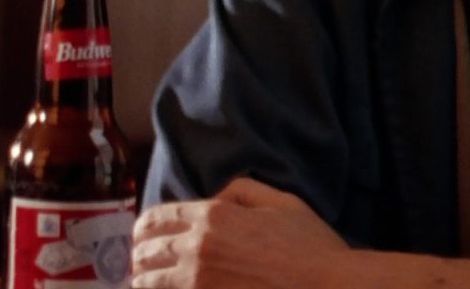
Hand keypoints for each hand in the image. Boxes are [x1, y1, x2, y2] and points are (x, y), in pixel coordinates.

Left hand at [131, 176, 348, 288]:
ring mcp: (199, 283)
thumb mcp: (282, 202)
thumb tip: (217, 197)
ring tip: (148, 285)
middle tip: (142, 264)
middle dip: (140, 258)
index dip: (144, 230)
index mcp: (214, 215)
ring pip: (147, 284)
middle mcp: (198, 247)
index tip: (142, 239)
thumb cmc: (312, 247)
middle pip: (146, 253)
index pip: (157, 219)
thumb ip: (242, 191)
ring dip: (145, 283)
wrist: (329, 287)